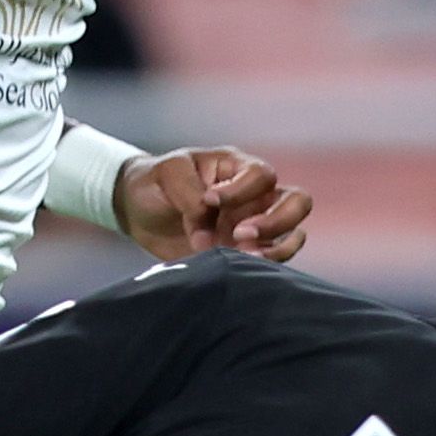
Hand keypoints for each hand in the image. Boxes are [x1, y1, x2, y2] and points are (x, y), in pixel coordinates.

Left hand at [116, 147, 313, 262]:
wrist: (139, 212)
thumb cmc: (156, 182)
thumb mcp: (168, 173)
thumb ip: (190, 191)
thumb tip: (208, 218)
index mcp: (238, 168)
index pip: (261, 176)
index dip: (242, 191)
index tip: (209, 201)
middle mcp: (255, 196)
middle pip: (297, 203)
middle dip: (276, 221)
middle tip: (240, 234)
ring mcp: (254, 226)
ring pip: (292, 234)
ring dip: (274, 247)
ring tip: (242, 254)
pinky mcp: (244, 253)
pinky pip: (271, 260)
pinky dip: (262, 265)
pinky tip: (238, 267)